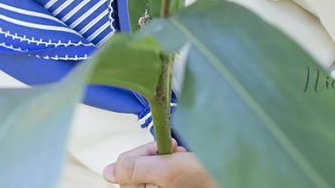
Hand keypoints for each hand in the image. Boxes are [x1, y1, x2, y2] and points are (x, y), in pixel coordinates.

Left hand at [102, 140, 217, 187]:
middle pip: (135, 166)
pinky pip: (158, 169)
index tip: (160, 151)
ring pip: (147, 165)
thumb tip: (108, 172)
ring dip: (163, 155)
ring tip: (180, 157)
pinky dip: (170, 160)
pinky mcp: (166, 184)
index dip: (141, 154)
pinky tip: (182, 161)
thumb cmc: (202, 175)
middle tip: (173, 153)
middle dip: (153, 154)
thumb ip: (133, 169)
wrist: (226, 172)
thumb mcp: (164, 169)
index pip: (124, 169)